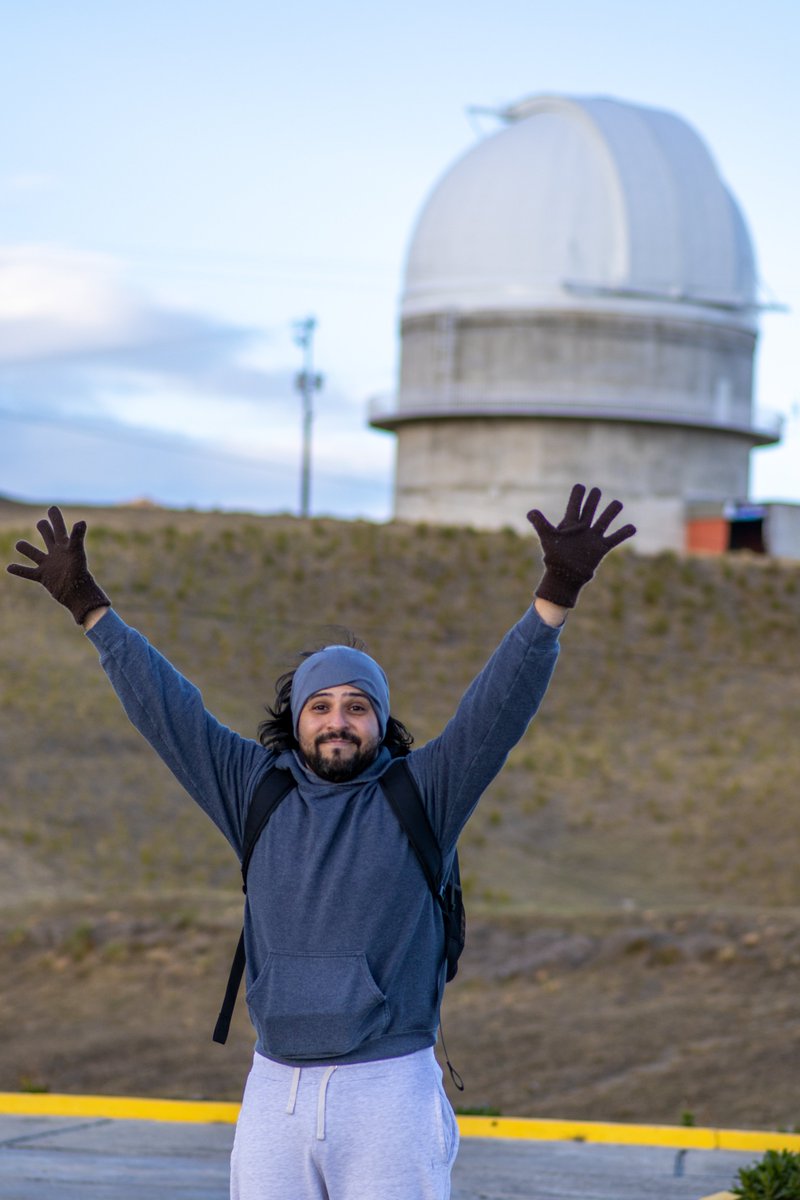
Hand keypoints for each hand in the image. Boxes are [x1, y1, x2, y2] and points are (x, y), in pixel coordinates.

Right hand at [7, 506, 110, 623]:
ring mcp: (49, 565)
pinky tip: (9, 567)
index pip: (59, 528)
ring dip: (26, 549)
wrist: (77, 594)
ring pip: (34, 554)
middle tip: (41, 523)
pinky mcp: (43, 577)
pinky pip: (28, 572)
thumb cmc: (79, 572)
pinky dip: (19, 570)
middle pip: (48, 537)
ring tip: (19, 544)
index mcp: (65, 546)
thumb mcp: (77, 552)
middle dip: (45, 529)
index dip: (55, 518)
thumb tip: (81, 521)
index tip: (52, 508)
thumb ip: (77, 537)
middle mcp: (56, 554)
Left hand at [527, 484, 635, 607]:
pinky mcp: (601, 548)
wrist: (564, 576)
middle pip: (590, 510)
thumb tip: (530, 512)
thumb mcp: (547, 538)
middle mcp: (583, 529)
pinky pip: (615, 538)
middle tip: (596, 490)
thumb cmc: (554, 558)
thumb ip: (540, 523)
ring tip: (618, 503)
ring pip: (605, 521)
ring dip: (611, 512)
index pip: (574, 506)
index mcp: (570, 524)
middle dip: (593, 500)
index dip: (577, 496)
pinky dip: (624, 533)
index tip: (580, 486)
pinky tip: (632, 527)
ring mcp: (593, 537)